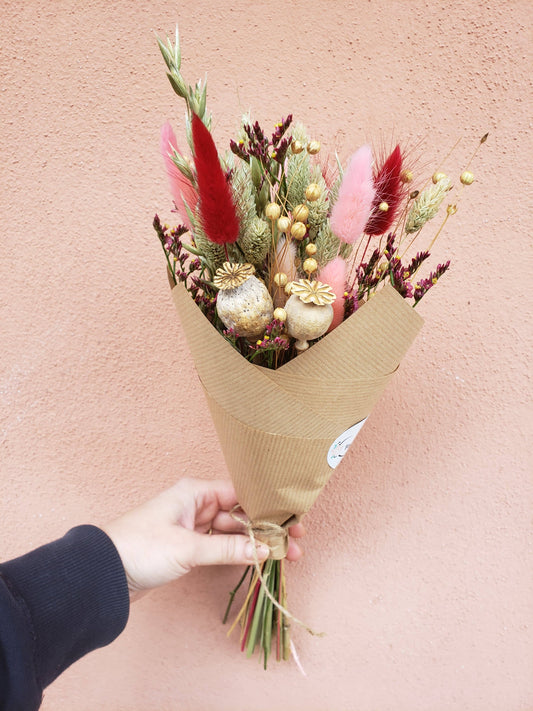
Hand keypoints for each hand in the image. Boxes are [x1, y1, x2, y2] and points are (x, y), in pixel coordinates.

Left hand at [103, 477, 304, 600]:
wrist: (103, 573)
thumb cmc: (141, 548)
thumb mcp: (187, 548)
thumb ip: (228, 550)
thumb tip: (265, 550)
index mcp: (196, 492)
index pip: (241, 494)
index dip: (268, 508)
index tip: (292, 520)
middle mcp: (197, 505)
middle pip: (240, 514)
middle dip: (266, 529)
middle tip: (296, 544)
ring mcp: (193, 526)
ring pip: (232, 531)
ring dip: (255, 543)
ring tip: (284, 556)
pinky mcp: (188, 547)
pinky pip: (220, 546)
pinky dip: (237, 552)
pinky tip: (257, 559)